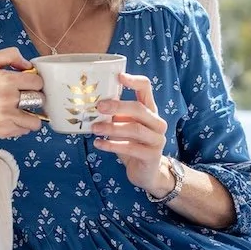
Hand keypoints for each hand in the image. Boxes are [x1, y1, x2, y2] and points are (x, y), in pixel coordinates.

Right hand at [0, 47, 43, 138]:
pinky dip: (22, 126)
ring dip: (32, 116)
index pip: (37, 82)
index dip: (35, 83)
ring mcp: (7, 117)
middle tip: (26, 97)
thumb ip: (10, 55)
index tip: (29, 85)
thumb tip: (28, 65)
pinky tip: (14, 119)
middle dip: (34, 98)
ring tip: (24, 111)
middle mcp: (8, 99)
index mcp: (7, 80)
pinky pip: (25, 131)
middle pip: (39, 100)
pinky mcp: (5, 131)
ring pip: (35, 120)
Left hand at [91, 72, 167, 190]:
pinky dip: (112, 145)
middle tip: (98, 107)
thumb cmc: (132, 145)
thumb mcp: (124, 127)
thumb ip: (116, 115)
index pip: (146, 88)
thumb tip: (93, 104)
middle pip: (139, 108)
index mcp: (150, 110)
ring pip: (134, 129)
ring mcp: (157, 139)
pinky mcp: (152, 155)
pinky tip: (98, 144)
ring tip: (94, 128)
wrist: (146, 173)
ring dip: (111, 128)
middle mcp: (157, 122)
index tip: (119, 77)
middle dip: (117, 106)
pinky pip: (131, 148)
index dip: (134, 81)